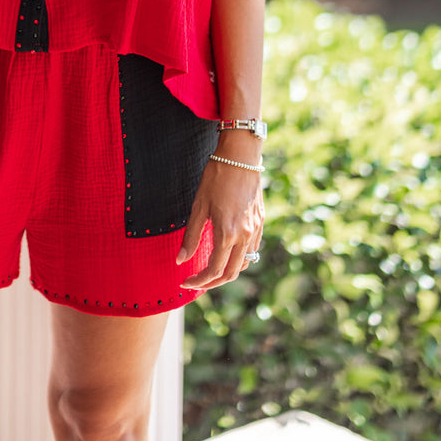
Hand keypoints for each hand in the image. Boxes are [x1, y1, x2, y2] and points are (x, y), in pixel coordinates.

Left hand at [175, 156, 264, 290]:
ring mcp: (255, 230)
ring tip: (211, 268)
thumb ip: (190, 237)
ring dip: (228, 271)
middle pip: (231, 273)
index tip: (185, 281)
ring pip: (244, 264)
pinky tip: (228, 251)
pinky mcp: (261, 222)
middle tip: (197, 280)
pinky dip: (240, 258)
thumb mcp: (198, 206)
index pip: (214, 271)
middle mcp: (245, 236)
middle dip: (212, 282)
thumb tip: (180, 260)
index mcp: (228, 234)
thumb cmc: (216, 178)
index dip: (198, 281)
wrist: (240, 157)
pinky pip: (252, 249)